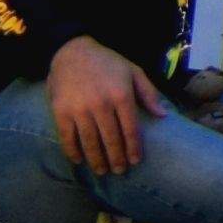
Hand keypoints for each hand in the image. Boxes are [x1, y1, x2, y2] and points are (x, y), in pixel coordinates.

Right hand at [44, 35, 154, 175]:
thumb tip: (162, 115)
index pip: (130, 129)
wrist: (72, 51)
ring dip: (96, 159)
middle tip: (119, 171)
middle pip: (110, 139)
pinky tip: (79, 160)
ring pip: (89, 141)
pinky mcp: (60, 112)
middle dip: (116, 158)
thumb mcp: (134, 71)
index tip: (135, 161)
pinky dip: (72, 151)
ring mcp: (78, 109)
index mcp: (121, 95)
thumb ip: (149, 94)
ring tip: (101, 170)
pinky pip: (66, 137)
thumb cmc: (107, 62)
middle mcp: (100, 105)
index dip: (133, 147)